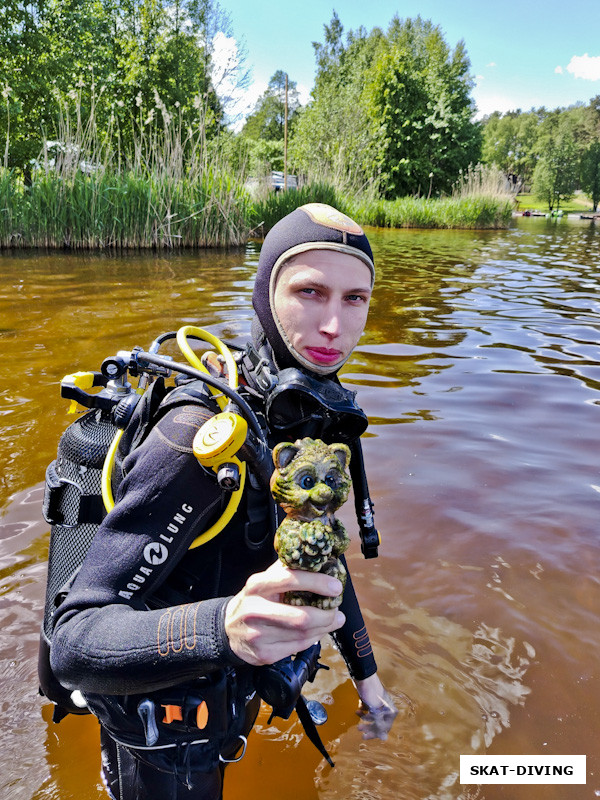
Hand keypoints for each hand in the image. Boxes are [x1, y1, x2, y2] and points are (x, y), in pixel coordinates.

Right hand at [225, 560, 344, 665]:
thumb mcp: (263, 580)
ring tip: (334, 620)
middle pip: (301, 617)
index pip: (290, 580)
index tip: (336, 587)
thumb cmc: (254, 600)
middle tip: (338, 610)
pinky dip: (313, 639)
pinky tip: (317, 632)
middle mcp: (255, 611)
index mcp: (257, 586)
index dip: (317, 583)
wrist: (228, 629)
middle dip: (327, 615)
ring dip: (324, 628)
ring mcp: (259, 635)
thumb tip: (319, 560)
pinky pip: (298, 648)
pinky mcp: (264, 654)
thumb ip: (286, 570)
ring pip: (303, 636)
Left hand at [354, 673, 397, 740]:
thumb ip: (380, 724)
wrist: (362, 676)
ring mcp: (378, 704)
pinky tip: (357, 711)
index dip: (376, 733)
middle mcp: (386, 708)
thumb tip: (384, 739)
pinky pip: (367, 711)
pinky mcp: (370, 701)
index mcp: (390, 710)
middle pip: (378, 724)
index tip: (366, 736)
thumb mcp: (375, 710)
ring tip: (357, 724)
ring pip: (372, 718)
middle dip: (369, 728)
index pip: (385, 727)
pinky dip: (363, 713)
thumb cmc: (371, 693)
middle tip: (360, 731)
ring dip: (365, 721)